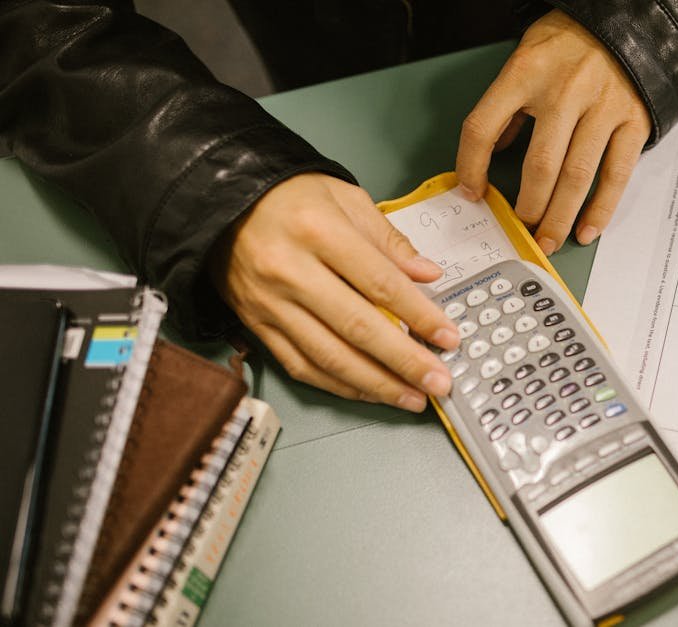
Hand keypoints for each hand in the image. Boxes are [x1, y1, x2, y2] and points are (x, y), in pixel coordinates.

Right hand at [208, 173, 459, 410]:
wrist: (219, 201)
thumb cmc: (287, 195)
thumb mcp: (344, 197)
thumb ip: (388, 240)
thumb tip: (429, 274)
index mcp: (318, 231)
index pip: (380, 283)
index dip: (420, 315)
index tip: (449, 337)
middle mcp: (290, 271)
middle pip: (358, 328)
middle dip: (405, 362)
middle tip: (439, 383)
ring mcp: (270, 303)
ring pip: (330, 357)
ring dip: (376, 384)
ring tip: (412, 398)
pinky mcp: (257, 325)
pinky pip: (301, 366)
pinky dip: (338, 385)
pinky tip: (369, 391)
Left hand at [456, 9, 651, 254]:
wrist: (628, 23)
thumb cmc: (570, 43)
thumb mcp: (526, 60)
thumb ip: (508, 106)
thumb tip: (489, 155)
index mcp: (525, 73)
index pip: (483, 126)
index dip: (471, 166)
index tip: (472, 192)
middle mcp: (564, 91)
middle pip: (539, 165)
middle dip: (528, 208)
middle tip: (522, 231)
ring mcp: (602, 108)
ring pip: (577, 176)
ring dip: (560, 217)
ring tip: (548, 241)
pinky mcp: (632, 122)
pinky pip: (616, 174)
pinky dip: (601, 209)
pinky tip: (587, 229)